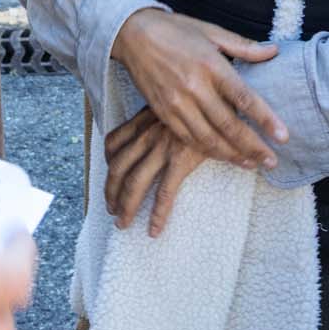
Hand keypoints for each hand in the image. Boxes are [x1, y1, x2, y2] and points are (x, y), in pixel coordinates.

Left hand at [103, 109, 209, 236]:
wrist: (221, 101)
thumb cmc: (200, 100)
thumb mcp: (172, 104)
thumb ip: (161, 116)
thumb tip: (160, 129)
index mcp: (143, 121)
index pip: (114, 142)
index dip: (107, 161)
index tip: (109, 174)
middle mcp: (147, 135)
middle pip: (118, 168)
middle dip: (110, 191)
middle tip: (111, 208)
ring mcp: (161, 149)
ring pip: (134, 183)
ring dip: (125, 206)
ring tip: (123, 223)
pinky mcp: (180, 160)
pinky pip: (164, 192)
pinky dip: (157, 213)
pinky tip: (155, 229)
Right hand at [109, 8, 285, 170]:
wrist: (132, 34)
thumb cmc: (175, 30)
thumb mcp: (211, 31)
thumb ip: (244, 46)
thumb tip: (274, 51)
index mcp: (210, 64)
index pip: (244, 98)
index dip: (265, 119)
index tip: (283, 137)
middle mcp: (193, 87)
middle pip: (228, 125)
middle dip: (253, 147)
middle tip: (272, 162)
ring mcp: (176, 103)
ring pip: (208, 139)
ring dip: (232, 155)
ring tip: (252, 165)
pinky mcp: (162, 113)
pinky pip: (187, 138)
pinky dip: (206, 151)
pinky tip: (222, 156)